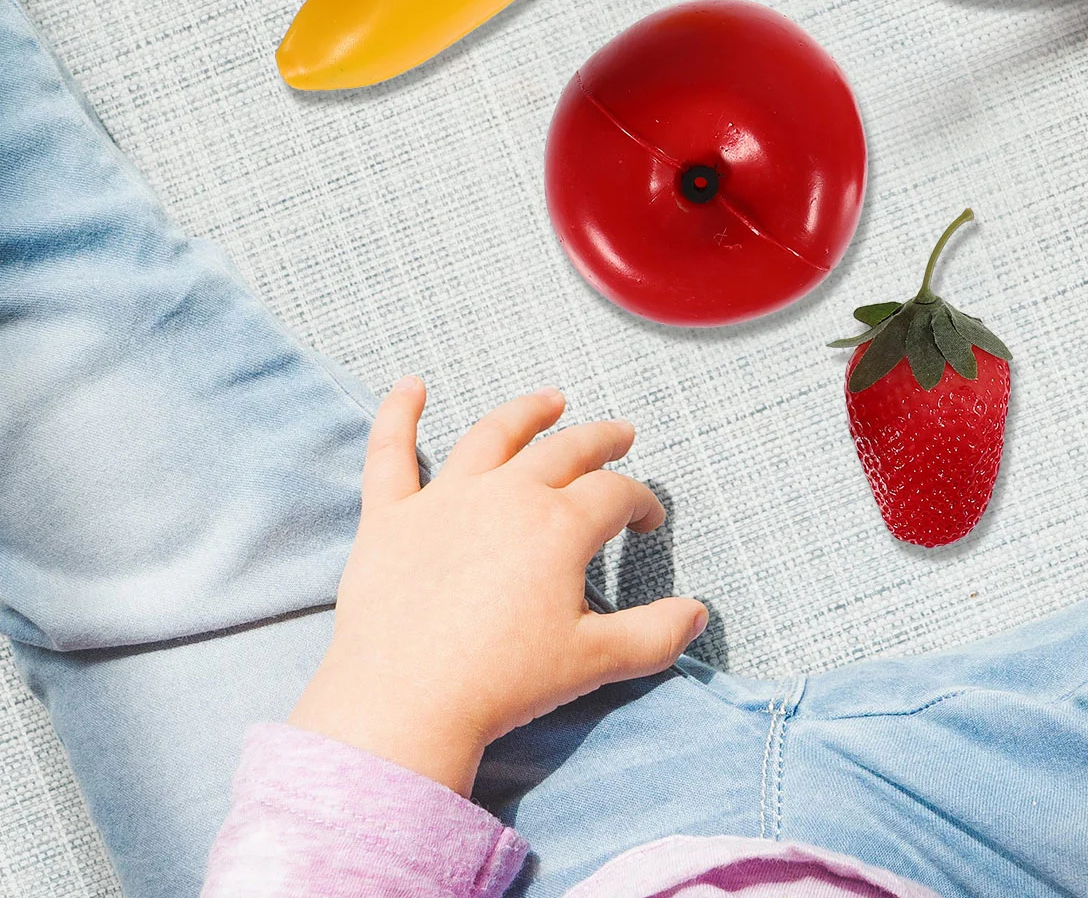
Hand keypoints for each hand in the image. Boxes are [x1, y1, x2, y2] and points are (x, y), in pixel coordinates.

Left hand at [288, 380, 706, 795]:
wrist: (407, 702)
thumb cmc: (503, 683)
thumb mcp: (594, 662)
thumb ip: (653, 636)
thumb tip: (696, 614)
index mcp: (559, 526)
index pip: (614, 495)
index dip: (639, 502)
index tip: (647, 520)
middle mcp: (506, 495)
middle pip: (563, 451)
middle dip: (599, 440)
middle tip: (620, 434)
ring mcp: (445, 499)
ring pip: (492, 436)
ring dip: (526, 413)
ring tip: (549, 400)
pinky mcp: (391, 516)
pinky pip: (391, 452)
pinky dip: (398, 413)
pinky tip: (409, 386)